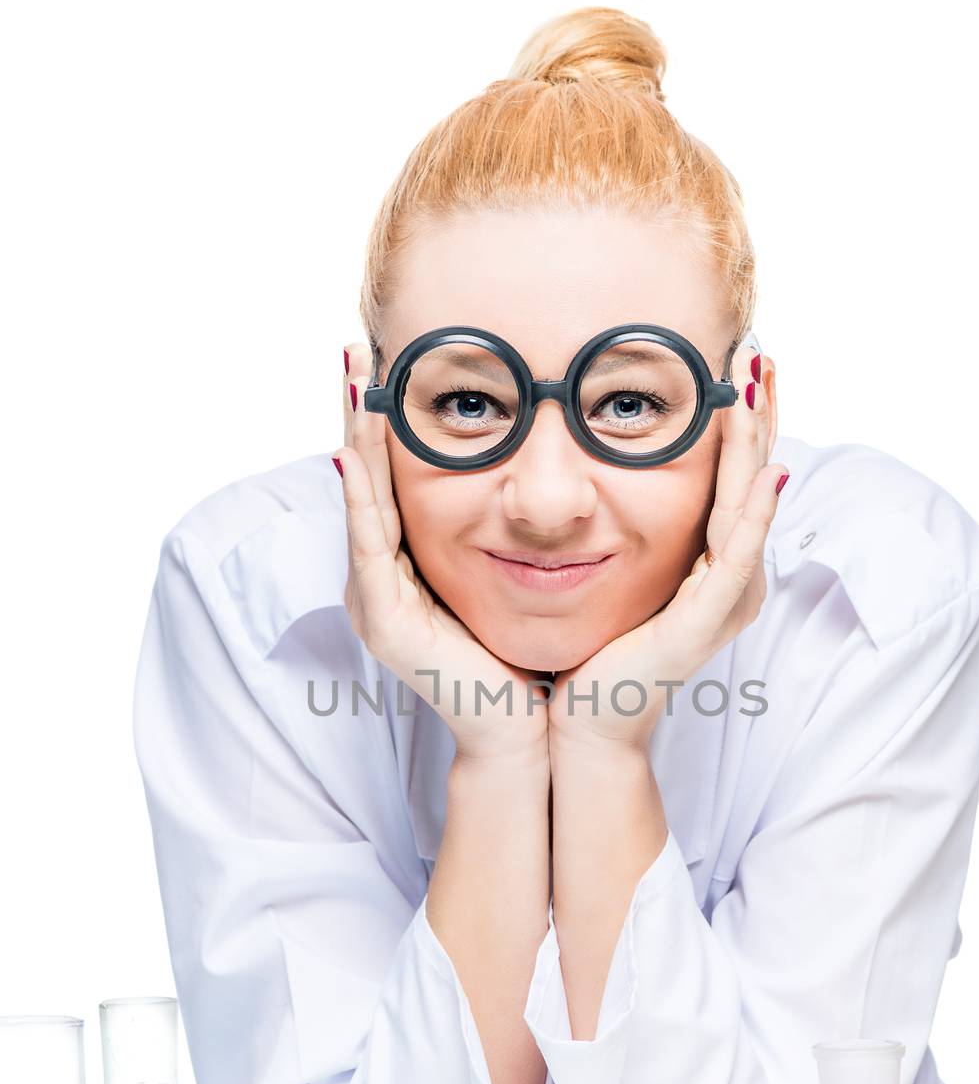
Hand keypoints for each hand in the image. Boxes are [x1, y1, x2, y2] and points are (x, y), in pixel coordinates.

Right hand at [334, 343, 550, 763]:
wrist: (520, 733)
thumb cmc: (519, 659)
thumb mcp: (504, 580)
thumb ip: (492, 536)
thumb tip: (519, 480)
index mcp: (402, 569)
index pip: (386, 480)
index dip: (380, 423)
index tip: (384, 363)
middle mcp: (377, 580)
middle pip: (363, 480)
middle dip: (358, 413)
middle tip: (354, 349)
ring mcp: (372, 600)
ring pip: (360, 502)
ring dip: (354, 437)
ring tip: (353, 380)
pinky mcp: (383, 620)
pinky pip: (369, 544)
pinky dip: (364, 494)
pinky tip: (359, 451)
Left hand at [547, 342, 786, 753]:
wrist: (585, 719)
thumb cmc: (594, 648)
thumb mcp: (618, 573)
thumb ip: (631, 528)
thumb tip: (607, 472)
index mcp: (716, 562)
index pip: (738, 474)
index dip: (744, 418)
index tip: (739, 356)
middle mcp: (733, 576)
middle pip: (757, 476)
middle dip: (759, 411)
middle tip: (761, 349)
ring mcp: (728, 597)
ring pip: (752, 502)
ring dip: (758, 440)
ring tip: (759, 385)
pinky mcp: (711, 618)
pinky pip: (738, 551)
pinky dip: (752, 506)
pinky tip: (764, 469)